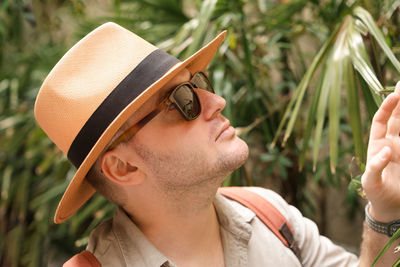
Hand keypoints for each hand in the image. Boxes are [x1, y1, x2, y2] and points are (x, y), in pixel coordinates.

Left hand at [362, 82, 399, 221]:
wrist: (392, 207)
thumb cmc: (377, 194)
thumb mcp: (372, 182)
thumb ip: (375, 168)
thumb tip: (384, 152)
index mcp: (377, 144)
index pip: (382, 120)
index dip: (387, 107)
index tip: (395, 94)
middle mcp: (392, 142)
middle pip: (398, 117)